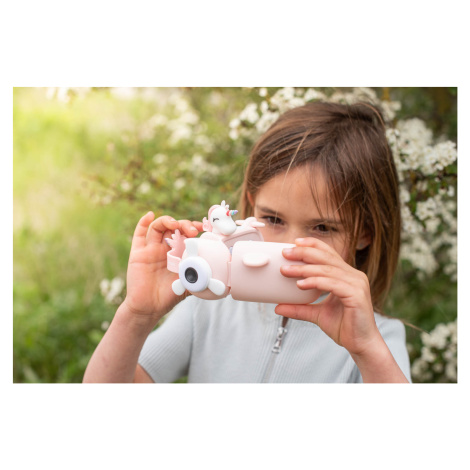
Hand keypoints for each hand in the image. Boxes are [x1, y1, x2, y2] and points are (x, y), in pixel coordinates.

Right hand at [121, 211, 202, 327]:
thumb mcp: (190, 284)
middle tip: (192, 231)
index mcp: (178, 253)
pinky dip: (143, 222)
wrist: (149, 308)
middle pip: (173, 227)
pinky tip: (150, 215)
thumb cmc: (169, 296)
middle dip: (184, 225)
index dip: (194, 228)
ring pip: (158, 227)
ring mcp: (151, 249)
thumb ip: (202, 276)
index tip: (203, 228)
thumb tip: (223, 278)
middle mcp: (165, 248)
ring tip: (175, 224)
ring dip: (167, 221)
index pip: (186, 234)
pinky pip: (139, 234)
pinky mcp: (138, 253)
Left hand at [276, 237, 381, 356]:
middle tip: (286, 253)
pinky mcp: (356, 294)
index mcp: (347, 275)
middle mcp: (354, 276)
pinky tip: (300, 284)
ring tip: (286, 270)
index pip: (329, 253)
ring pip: (327, 270)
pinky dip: (314, 281)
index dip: (313, 245)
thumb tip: (278, 307)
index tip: (295, 242)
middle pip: (326, 257)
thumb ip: (299, 308)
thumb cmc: (344, 327)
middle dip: (304, 253)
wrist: (360, 345)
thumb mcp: (317, 314)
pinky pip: (332, 283)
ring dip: (304, 269)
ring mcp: (357, 284)